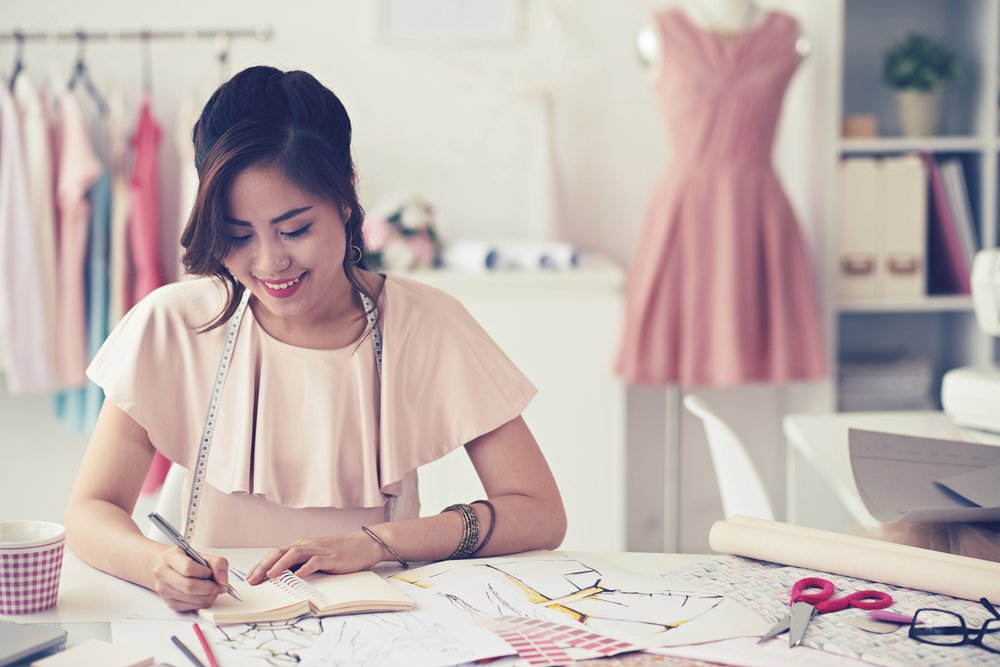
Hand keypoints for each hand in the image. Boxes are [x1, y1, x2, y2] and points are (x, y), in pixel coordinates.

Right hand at [151, 547, 229, 610]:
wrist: (172, 568)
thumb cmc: (188, 561)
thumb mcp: (203, 555)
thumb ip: (217, 563)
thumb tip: (223, 580)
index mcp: (170, 557)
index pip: (188, 568)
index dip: (204, 572)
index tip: (211, 573)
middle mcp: (162, 573)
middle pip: (189, 586)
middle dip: (210, 588)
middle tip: (220, 586)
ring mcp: (164, 590)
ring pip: (190, 598)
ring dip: (208, 596)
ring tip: (214, 590)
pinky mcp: (169, 602)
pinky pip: (190, 607)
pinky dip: (203, 603)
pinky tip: (206, 595)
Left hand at [247, 531, 382, 584]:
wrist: (363, 544)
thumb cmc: (340, 552)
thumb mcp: (316, 556)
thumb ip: (300, 563)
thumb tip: (281, 576)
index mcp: (302, 545)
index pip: (277, 553)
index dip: (261, 564)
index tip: (250, 577)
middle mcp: (308, 545)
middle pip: (281, 552)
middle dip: (264, 566)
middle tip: (253, 579)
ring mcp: (319, 550)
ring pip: (295, 554)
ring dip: (281, 564)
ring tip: (270, 575)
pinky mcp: (331, 557)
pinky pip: (316, 561)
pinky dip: (306, 568)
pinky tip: (299, 575)